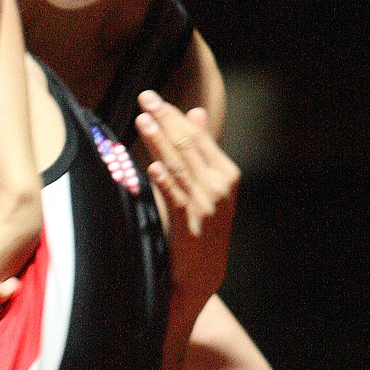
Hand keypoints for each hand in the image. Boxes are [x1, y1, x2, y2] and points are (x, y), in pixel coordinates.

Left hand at [136, 92, 239, 301]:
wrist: (204, 272)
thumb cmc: (202, 224)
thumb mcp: (208, 184)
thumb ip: (200, 150)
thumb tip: (196, 111)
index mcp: (227, 173)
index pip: (197, 137)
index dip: (174, 116)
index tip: (154, 98)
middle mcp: (220, 187)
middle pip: (187, 146)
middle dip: (165, 120)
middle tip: (145, 98)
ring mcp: (206, 206)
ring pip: (178, 166)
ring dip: (159, 141)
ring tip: (143, 120)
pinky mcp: (190, 225)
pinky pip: (175, 197)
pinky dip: (164, 180)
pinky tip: (152, 165)